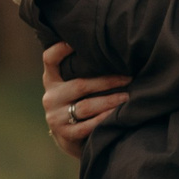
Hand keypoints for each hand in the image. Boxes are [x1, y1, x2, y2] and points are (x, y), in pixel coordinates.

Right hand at [42, 42, 127, 159]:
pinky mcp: (65, 134)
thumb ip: (80, 70)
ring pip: (86, 106)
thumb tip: (111, 49)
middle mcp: (50, 97)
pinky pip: (88, 125)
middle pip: (80, 84)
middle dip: (107, 81)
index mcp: (51, 80)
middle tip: (128, 78)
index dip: (60, 48)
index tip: (77, 41)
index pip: (50, 59)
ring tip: (127, 97)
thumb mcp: (72, 86)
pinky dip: (105, 118)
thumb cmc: (77, 102)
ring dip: (110, 101)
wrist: (70, 138)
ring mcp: (55, 117)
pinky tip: (118, 114)